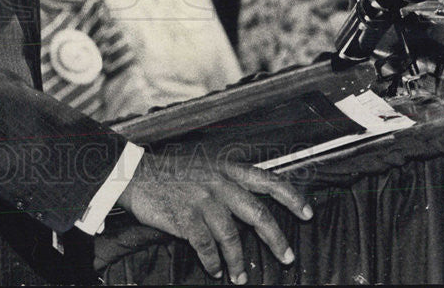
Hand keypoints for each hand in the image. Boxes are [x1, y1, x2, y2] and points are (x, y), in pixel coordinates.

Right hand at [116, 150, 312, 282]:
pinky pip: (207, 247)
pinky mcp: (186, 217)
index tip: (307, 213)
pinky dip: (213, 262)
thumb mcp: (205, 167)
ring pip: (232, 236)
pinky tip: (215, 270)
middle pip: (258, 214)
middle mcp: (219, 183)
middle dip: (276, 239)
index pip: (267, 180)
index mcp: (226, 169)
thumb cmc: (172, 173)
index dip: (291, 197)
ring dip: (239, 261)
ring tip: (240, 276)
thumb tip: (250, 207)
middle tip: (287, 257)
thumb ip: (227, 183)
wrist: (136, 174)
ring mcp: (202, 200)